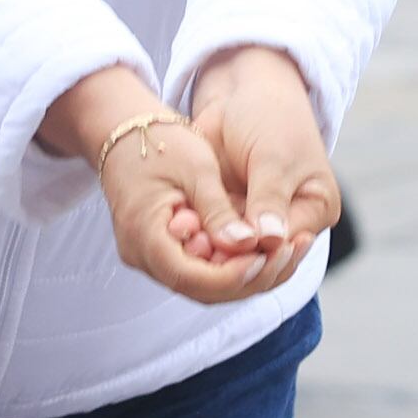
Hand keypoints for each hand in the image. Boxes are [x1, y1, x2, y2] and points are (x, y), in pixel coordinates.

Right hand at [41, 65, 275, 305]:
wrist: (126, 128)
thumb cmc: (160, 140)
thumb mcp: (197, 169)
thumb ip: (219, 212)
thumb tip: (247, 246)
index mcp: (145, 236)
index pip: (192, 278)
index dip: (234, 275)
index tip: (269, 254)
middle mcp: (143, 256)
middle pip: (203, 289)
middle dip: (251, 276)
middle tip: (292, 250)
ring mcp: (152, 256)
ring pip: (206, 284)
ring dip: (247, 272)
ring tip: (288, 247)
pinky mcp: (165, 250)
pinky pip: (201, 269)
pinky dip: (233, 262)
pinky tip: (265, 245)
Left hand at [186, 45, 337, 293]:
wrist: (241, 86)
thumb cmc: (271, 115)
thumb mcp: (274, 158)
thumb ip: (269, 200)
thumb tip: (270, 242)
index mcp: (314, 210)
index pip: (287, 247)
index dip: (256, 254)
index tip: (225, 251)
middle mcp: (287, 221)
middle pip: (259, 253)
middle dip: (228, 252)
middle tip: (195, 245)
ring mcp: (254, 216)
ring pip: (231, 246)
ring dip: (206, 244)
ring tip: (181, 231)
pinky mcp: (226, 208)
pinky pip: (211, 229)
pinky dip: (196, 229)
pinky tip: (177, 224)